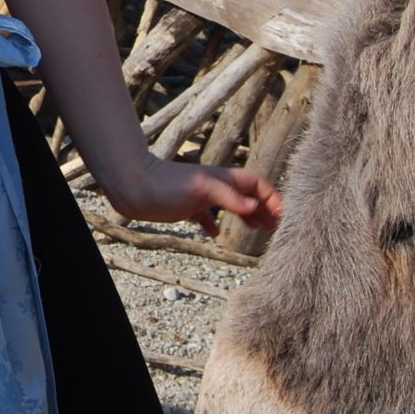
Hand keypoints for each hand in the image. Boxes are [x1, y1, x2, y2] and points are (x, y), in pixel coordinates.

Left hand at [99, 156, 282, 236]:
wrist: (133, 186)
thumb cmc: (167, 184)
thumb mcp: (202, 189)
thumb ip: (228, 197)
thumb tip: (254, 206)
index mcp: (224, 179)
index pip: (257, 184)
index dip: (272, 197)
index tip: (281, 216)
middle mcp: (216, 186)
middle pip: (248, 195)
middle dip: (264, 208)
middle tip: (275, 228)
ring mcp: (201, 196)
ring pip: (231, 205)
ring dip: (246, 215)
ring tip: (258, 230)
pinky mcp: (186, 207)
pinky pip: (205, 215)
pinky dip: (213, 223)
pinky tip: (215, 234)